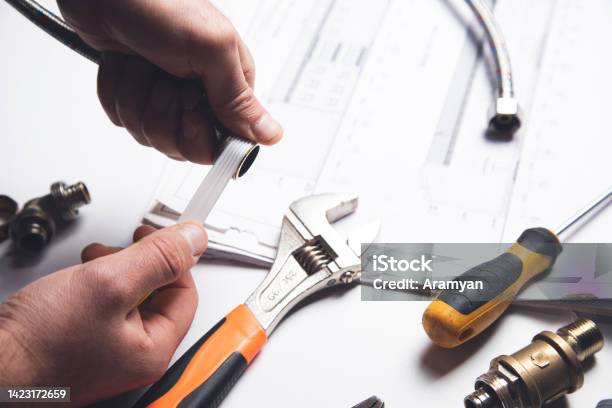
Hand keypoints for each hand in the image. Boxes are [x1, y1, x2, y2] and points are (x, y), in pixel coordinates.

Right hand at [0, 222, 206, 405]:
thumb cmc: (38, 345)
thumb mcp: (109, 285)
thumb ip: (157, 258)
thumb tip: (193, 240)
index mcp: (152, 349)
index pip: (184, 293)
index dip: (175, 259)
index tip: (163, 236)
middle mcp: (134, 355)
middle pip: (159, 294)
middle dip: (141, 263)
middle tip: (122, 249)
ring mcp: (108, 350)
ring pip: (130, 296)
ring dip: (116, 270)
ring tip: (94, 262)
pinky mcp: (84, 342)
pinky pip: (105, 306)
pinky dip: (96, 285)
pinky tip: (78, 277)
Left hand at [57, 0, 282, 162]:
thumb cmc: (158, 4)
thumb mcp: (210, 48)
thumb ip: (238, 98)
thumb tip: (271, 133)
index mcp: (228, 85)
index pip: (224, 142)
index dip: (201, 135)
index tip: (190, 113)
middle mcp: (199, 95)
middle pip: (183, 145)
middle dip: (163, 116)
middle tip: (163, 82)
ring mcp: (165, 96)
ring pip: (150, 134)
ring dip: (136, 100)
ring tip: (141, 66)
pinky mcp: (135, 95)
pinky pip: (124, 120)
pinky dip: (116, 94)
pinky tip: (124, 67)